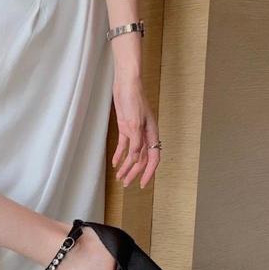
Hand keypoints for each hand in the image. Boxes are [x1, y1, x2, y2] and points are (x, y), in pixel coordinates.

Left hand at [110, 72, 160, 188]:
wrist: (126, 85)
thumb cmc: (134, 101)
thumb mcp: (135, 123)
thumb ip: (136, 142)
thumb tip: (135, 158)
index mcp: (151, 134)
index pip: (153, 158)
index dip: (148, 173)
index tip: (143, 184)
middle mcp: (145, 135)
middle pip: (141, 159)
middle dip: (134, 173)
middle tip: (126, 184)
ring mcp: (135, 132)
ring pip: (132, 154)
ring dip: (126, 167)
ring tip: (120, 177)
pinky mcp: (126, 128)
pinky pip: (124, 146)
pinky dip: (119, 155)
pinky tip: (115, 163)